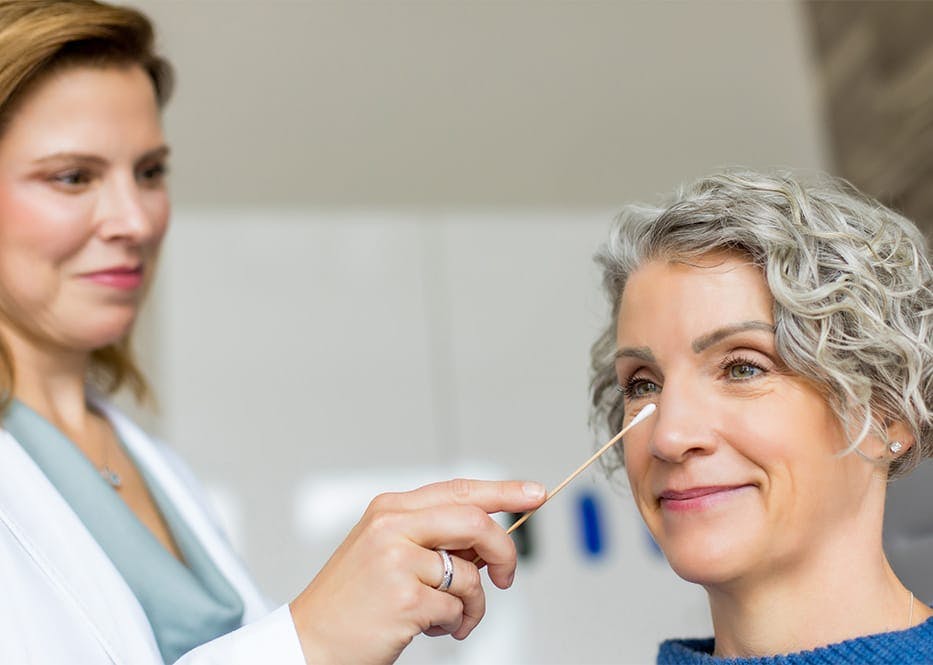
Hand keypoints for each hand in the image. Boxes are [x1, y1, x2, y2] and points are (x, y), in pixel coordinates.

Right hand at [288, 478, 545, 663]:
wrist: (311, 642)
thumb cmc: (354, 601)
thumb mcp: (388, 551)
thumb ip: (434, 537)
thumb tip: (492, 539)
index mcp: (390, 508)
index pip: (459, 490)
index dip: (503, 492)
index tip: (535, 494)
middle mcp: (392, 526)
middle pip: (475, 523)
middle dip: (504, 552)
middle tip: (506, 578)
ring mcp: (396, 560)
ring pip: (470, 575)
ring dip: (471, 606)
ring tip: (448, 619)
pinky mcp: (404, 597)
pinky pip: (456, 608)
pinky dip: (453, 624)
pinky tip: (428, 629)